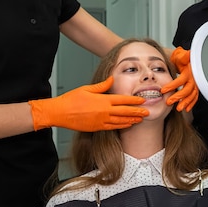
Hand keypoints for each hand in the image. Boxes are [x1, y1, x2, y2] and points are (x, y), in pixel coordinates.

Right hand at [29, 76, 148, 131]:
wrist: (60, 113)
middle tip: (147, 112)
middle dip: (137, 112)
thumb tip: (111, 79)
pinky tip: (127, 125)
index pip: (123, 100)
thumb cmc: (71, 99)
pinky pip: (113, 127)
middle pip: (125, 112)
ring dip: (131, 120)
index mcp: (103, 100)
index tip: (143, 100)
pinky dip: (121, 126)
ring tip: (140, 119)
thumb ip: (102, 85)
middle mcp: (104, 111)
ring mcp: (101, 121)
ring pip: (120, 121)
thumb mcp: (87, 88)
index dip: (134, 100)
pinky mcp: (97, 127)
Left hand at [162, 47, 198, 111]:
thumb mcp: (181, 56)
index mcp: (188, 72)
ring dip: (186, 102)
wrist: (187, 61)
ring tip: (178, 108)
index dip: (172, 86)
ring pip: (192, 95)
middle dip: (178, 97)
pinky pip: (195, 97)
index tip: (163, 90)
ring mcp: (195, 84)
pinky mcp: (195, 88)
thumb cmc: (182, 59)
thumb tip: (188, 53)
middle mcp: (193, 79)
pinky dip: (191, 103)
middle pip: (187, 90)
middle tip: (169, 102)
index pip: (180, 80)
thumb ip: (183, 56)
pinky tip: (186, 109)